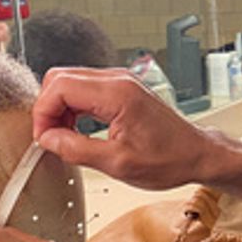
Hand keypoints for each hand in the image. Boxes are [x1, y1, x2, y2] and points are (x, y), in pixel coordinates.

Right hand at [32, 68, 222, 189]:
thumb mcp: (118, 164)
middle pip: (60, 78)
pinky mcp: (122, 89)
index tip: (44, 137)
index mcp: (117, 93)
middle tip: (51, 137)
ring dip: (60, 108)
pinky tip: (77, 129)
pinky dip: (74, 107)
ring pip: (70, 82)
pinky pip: (85, 89)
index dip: (43, 112)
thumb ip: (76, 149)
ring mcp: (120, 81)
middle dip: (48, 108)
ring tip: (65, 137)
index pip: (59, 86)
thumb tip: (47, 139)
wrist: (197, 154)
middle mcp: (118, 80)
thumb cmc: (169, 159)